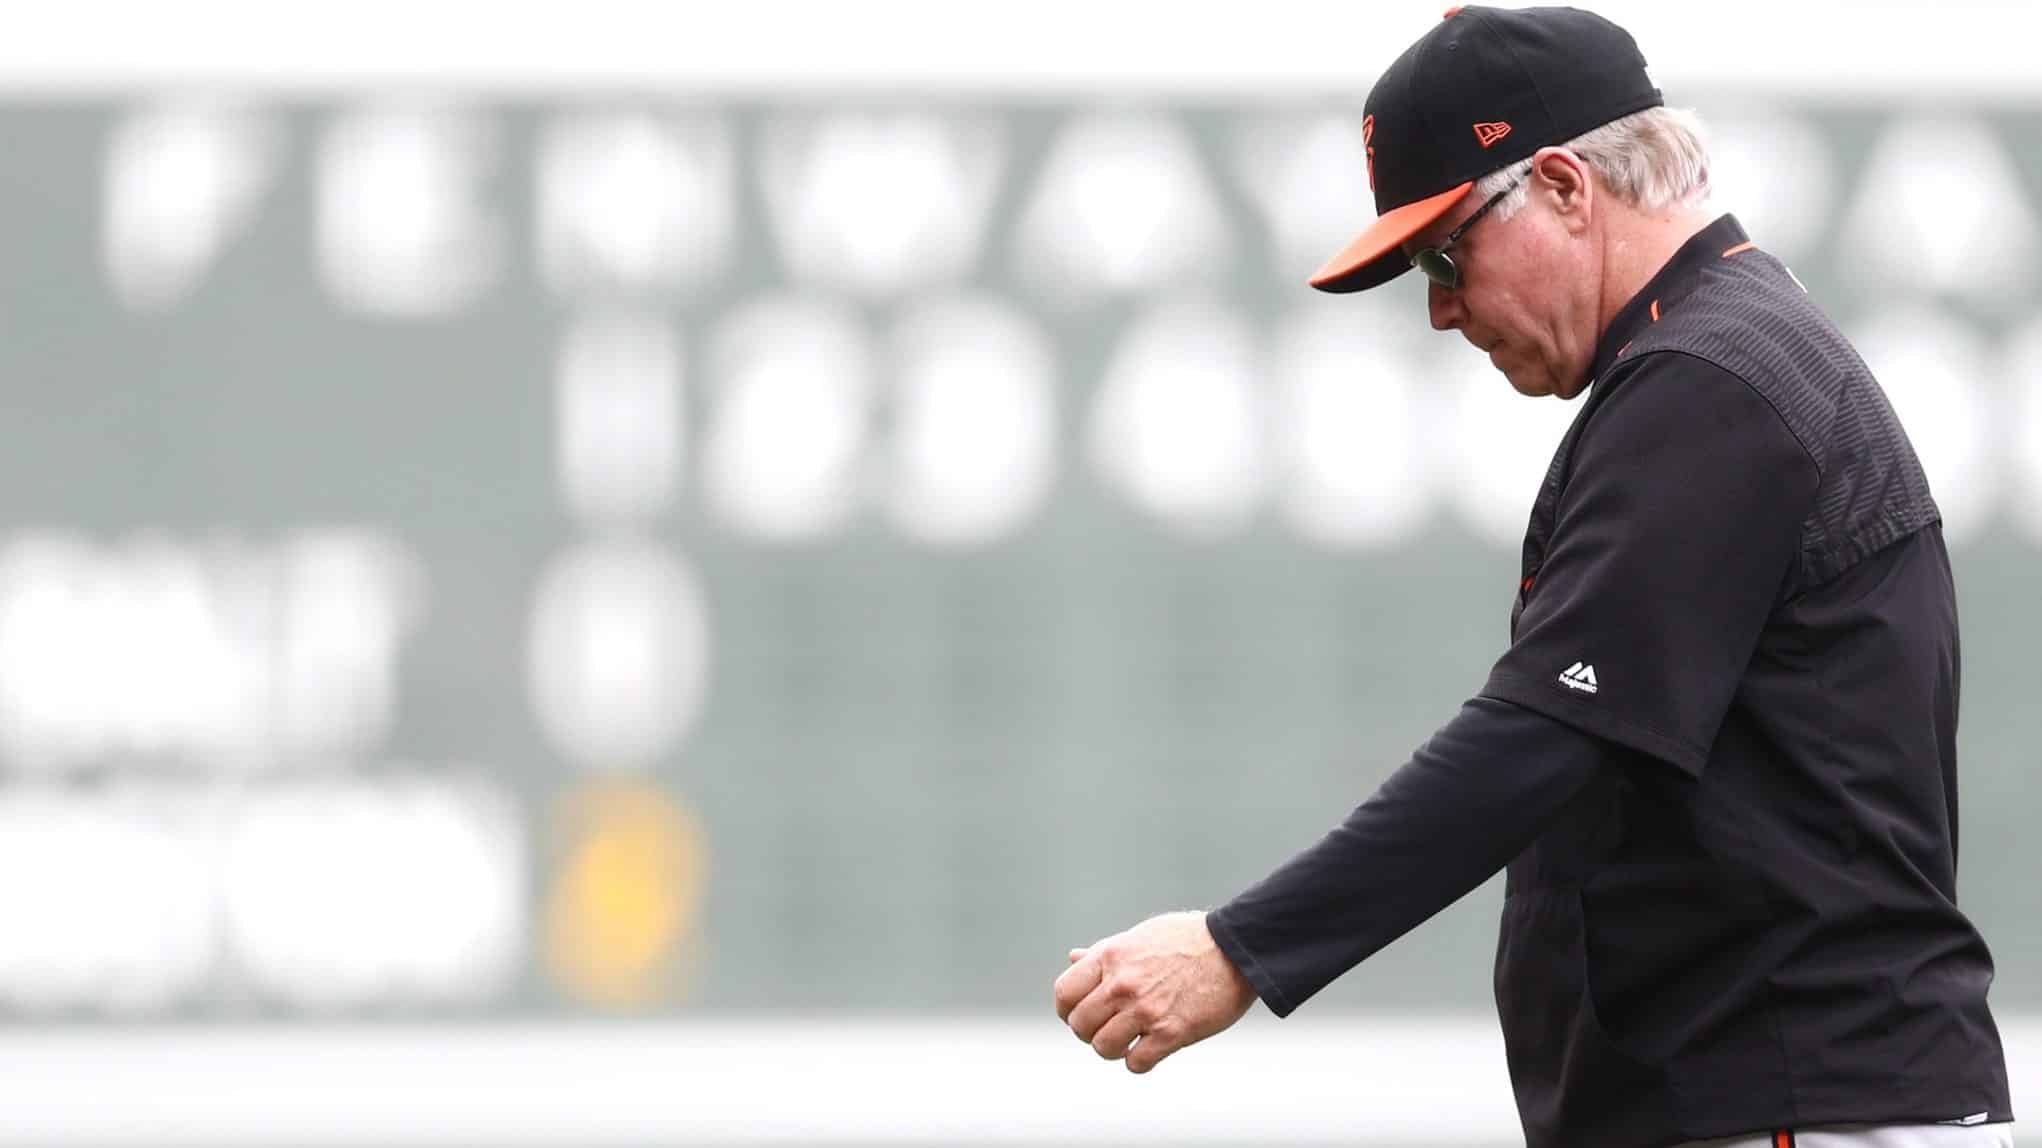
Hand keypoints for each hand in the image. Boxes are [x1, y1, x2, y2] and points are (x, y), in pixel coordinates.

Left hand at [1052, 910, 1256, 1073]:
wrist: (1234, 947)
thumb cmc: (1187, 938)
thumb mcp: (1139, 936)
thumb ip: (1104, 952)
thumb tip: (1074, 958)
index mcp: (1110, 957)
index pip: (1065, 993)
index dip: (1067, 1009)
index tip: (1080, 1014)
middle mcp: (1122, 984)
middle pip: (1080, 1025)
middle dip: (1089, 1032)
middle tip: (1107, 1029)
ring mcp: (1145, 1010)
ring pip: (1103, 1048)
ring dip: (1113, 1049)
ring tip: (1127, 1042)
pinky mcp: (1172, 1033)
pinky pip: (1136, 1063)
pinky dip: (1138, 1062)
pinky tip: (1149, 1050)